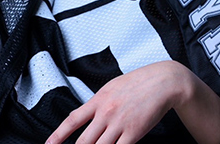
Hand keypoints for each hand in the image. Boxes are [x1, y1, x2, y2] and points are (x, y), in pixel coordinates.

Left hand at [45, 61, 190, 143]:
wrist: (162, 82)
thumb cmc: (138, 83)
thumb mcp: (111, 88)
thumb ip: (98, 103)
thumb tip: (88, 116)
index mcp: (98, 100)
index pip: (72, 120)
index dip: (58, 135)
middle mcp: (106, 113)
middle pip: (84, 141)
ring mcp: (119, 124)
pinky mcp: (133, 133)